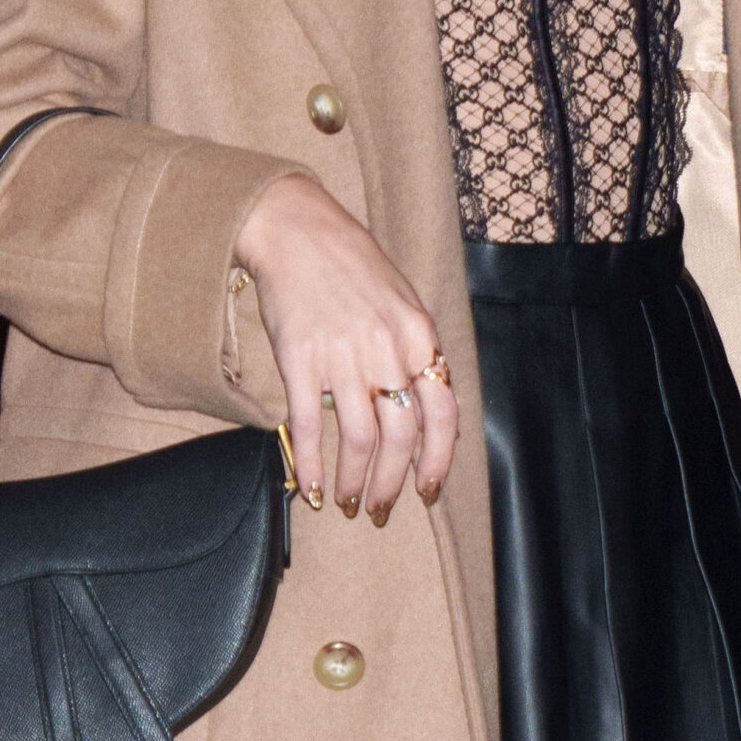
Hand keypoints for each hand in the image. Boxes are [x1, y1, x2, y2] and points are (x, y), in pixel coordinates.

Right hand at [235, 174, 456, 525]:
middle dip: (392, 482)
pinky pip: (309, 426)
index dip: (438, 460)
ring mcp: (342, 355)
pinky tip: (311, 487)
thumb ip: (414, 351)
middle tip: (380, 508)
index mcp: (419, 334)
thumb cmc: (352, 264)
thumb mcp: (402, 300)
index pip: (442, 413)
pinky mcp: (299, 360)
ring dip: (355, 480)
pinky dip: (312, 464)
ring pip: (359, 439)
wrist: (298, 231)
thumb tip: (422, 410)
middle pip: (400, 435)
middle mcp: (387, 348)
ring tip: (348, 502)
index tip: (428, 489)